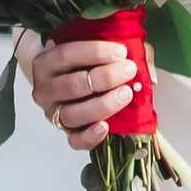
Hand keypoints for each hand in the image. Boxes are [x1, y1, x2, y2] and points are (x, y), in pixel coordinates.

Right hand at [24, 31, 139, 152]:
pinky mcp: (66, 133)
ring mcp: (53, 113)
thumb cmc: (84, 63)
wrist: (67, 82)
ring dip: (103, 104)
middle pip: (72, 85)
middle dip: (105, 77)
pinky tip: (106, 127)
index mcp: (47, 63)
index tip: (121, 52)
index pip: (67, 55)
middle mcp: (45, 89)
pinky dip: (91, 136)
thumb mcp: (97, 50)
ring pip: (74, 114)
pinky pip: (75, 140)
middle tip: (128, 70)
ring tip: (126, 93)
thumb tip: (146, 70)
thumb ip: (119, 52)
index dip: (95, 52)